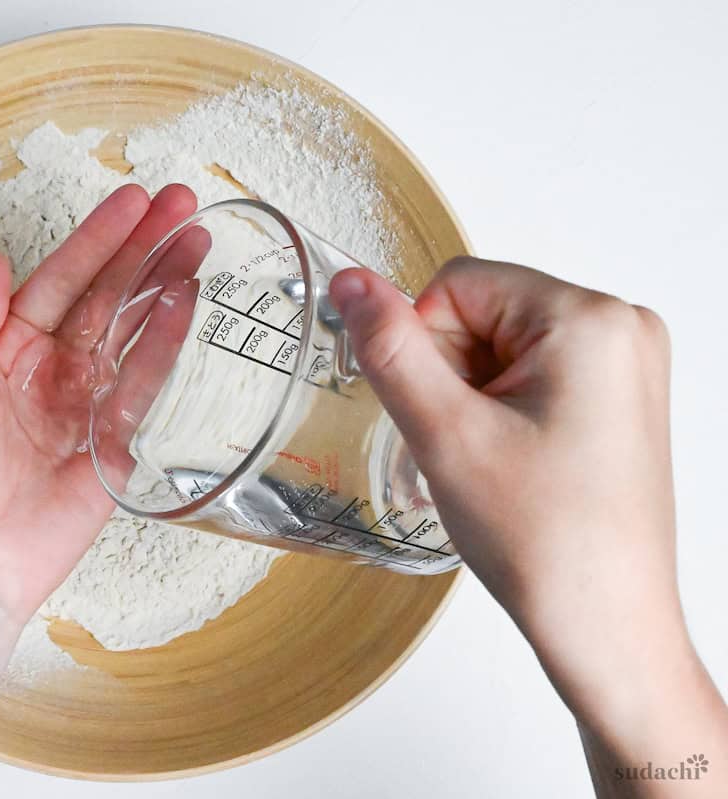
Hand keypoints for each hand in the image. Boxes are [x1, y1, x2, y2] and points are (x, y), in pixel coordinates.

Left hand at [0, 183, 196, 622]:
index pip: (57, 281)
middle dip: (142, 249)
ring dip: (164, 284)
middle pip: (103, 297)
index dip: (96, 239)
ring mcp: (84, 408)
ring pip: (130, 331)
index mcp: (1, 352)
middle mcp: (47, 373)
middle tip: (184, 205)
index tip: (133, 200)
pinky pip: (144, 385)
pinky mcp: (115, 446)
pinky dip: (165, 343)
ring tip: (199, 240)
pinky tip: (186, 301)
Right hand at [330, 258, 726, 795]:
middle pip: (483, 312)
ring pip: (502, 346)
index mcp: (590, 319)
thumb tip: (350, 281)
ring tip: (493, 463)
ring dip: (474, 397)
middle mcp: (621, 327)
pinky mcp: (619, 396)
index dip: (425, 348)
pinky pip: (533, 373)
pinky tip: (513, 463)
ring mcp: (627, 363)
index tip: (442, 416)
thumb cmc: (546, 541)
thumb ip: (390, 349)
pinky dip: (503, 411)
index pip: (458, 285)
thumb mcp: (445, 433)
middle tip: (469, 447)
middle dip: (453, 376)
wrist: (605, 625)